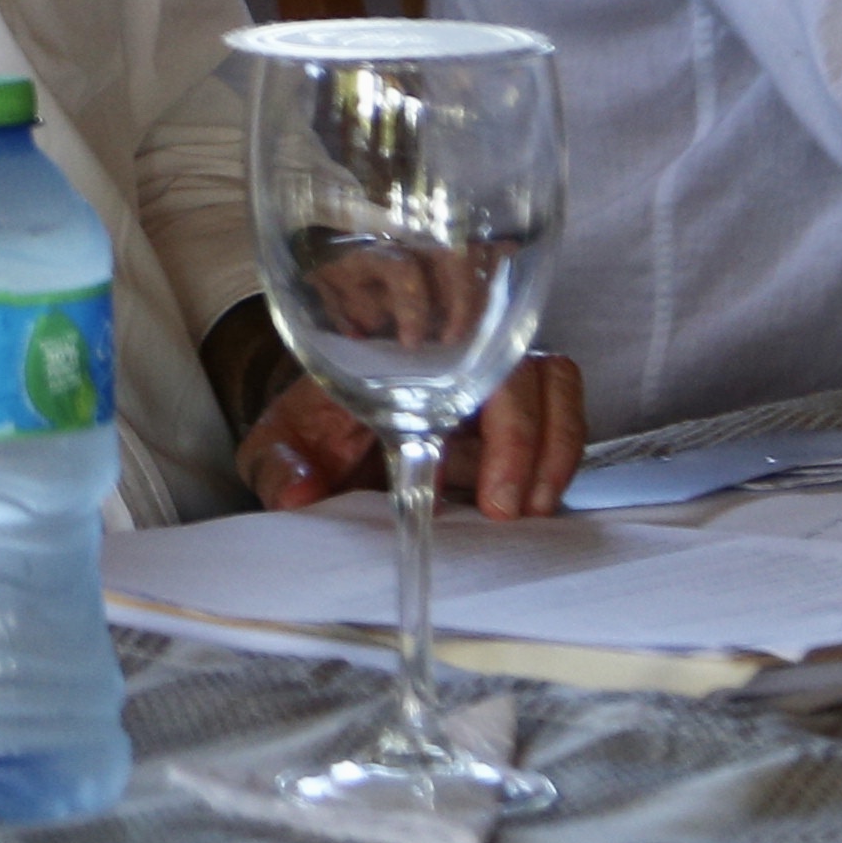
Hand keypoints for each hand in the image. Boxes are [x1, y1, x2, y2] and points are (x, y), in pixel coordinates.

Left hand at [233, 351, 581, 516]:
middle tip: (500, 505)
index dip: (455, 388)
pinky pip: (562, 412)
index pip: (446, 335)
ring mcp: (491, 381)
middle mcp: (452, 355)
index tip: (441, 457)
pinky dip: (561, 453)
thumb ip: (280, 465)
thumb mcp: (280, 448)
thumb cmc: (309, 433)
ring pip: (551, 380)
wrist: (326, 442)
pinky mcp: (519, 416)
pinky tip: (540, 499)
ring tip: (530, 507)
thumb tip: (296, 492)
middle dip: (518, 434)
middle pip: (512, 361)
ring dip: (552, 443)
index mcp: (393, 350)